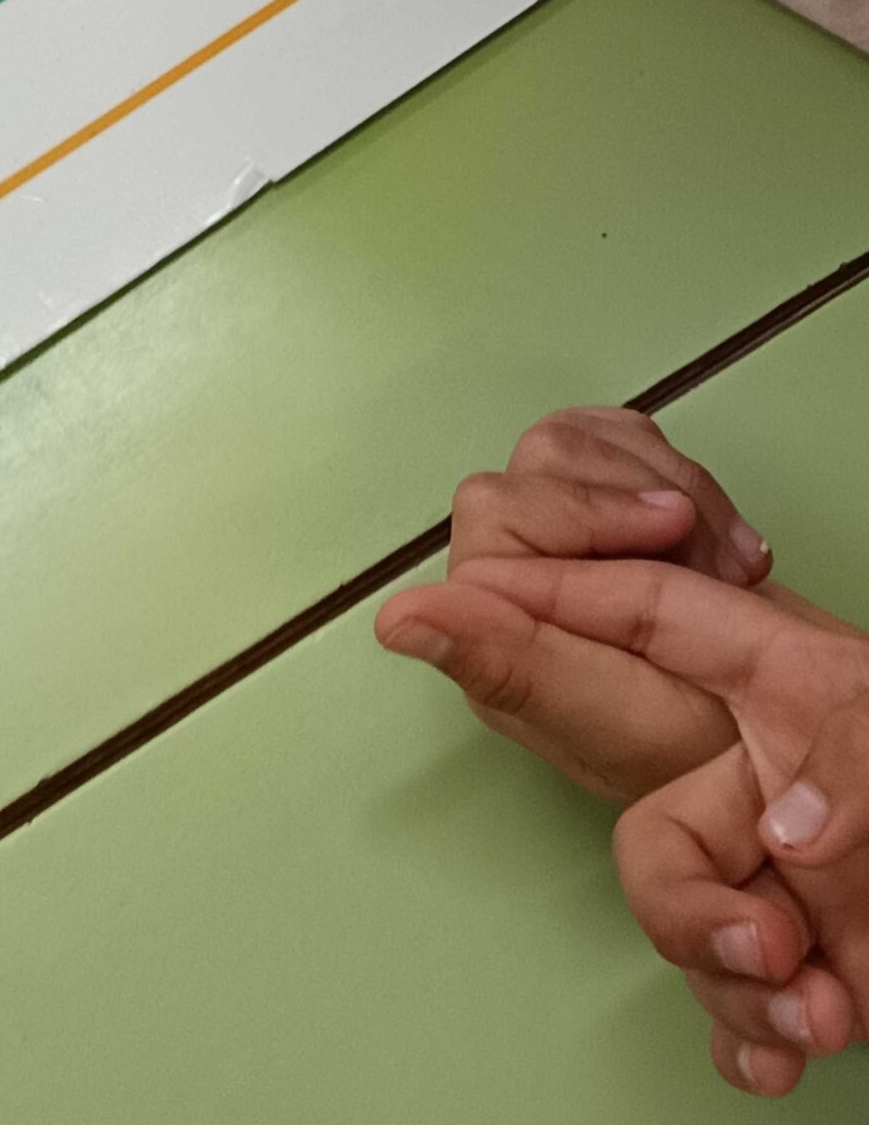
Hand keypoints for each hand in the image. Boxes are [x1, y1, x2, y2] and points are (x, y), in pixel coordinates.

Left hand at [376, 406, 773, 800]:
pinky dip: (679, 477)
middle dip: (639, 500)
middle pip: (541, 461)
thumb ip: (508, 667)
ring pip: (580, 440)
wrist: (798, 747)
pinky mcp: (606, 506)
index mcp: (497, 630)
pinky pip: (620, 440)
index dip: (585, 511)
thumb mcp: (621, 719)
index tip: (672, 531)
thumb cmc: (714, 751)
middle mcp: (516, 576)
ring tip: (726, 565)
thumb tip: (395, 619)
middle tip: (716, 565)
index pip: (497, 511)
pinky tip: (718, 541)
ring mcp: (560, 534)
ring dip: (671, 488)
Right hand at [447, 556, 868, 1095]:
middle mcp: (767, 774)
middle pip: (653, 826)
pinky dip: (750, 1042)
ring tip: (831, 1015)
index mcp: (787, 682)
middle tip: (777, 952)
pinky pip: (730, 1005)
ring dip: (739, 985)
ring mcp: (785, 870)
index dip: (543, 595)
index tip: (443, 596)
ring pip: (686, 922)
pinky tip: (781, 1067)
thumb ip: (854, 772)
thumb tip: (785, 829)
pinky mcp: (809, 957)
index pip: (644, 613)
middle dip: (691, 905)